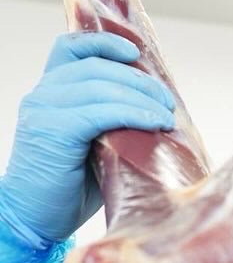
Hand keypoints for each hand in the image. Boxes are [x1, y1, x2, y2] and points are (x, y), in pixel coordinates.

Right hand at [0, 32, 175, 248]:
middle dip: (139, 81)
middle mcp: (43, 94)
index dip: (104, 43)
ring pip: (100, 87)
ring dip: (141, 98)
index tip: (135, 53)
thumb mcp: (94, 145)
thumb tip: (160, 114)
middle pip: (97, 68)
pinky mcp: (52, 131)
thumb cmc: (71, 188)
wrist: (35, 219)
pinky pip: (98, 112)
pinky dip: (131, 114)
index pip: (71, 49)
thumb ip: (111, 121)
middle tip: (167, 102)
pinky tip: (153, 123)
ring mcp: (45, 111)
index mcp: (50, 92)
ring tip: (166, 116)